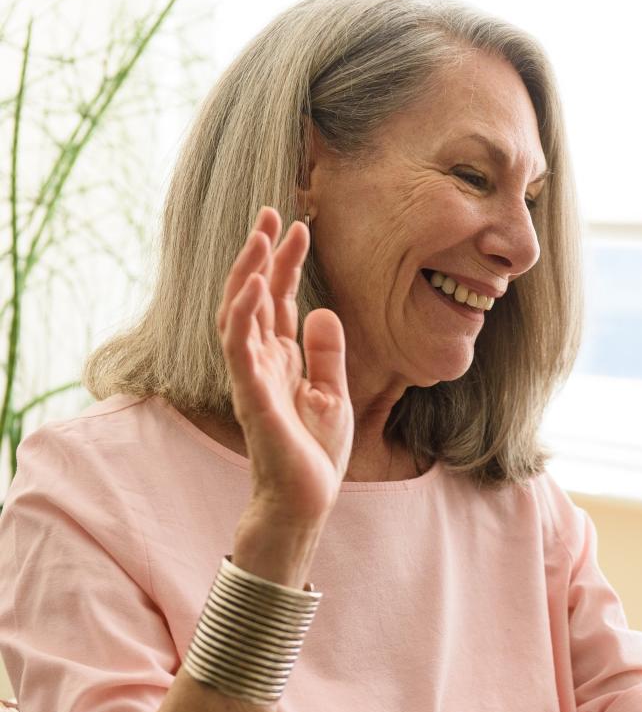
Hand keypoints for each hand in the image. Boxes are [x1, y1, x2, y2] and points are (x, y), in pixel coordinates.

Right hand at [216, 207, 353, 531]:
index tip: (301, 226)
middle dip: (261, 254)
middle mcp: (261, 362)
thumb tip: (324, 310)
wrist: (306, 499)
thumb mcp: (332, 393)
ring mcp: (252, 378)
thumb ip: (326, 353)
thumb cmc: (313, 453)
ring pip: (239, 315)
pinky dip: (243, 317)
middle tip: (271, 213)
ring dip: (247, 274)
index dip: (287, 263)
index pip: (279, 300)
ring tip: (260, 236)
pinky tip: (254, 287)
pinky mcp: (253, 398)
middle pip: (255, 296)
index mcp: (281, 359)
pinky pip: (240, 350)